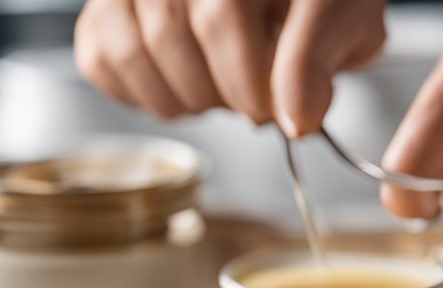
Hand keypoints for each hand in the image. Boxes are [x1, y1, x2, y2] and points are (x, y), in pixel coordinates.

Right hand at [74, 0, 385, 134]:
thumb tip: (295, 121)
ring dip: (187, 98)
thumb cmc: (314, 1)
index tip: (283, 114)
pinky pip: (101, 58)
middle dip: (225, 93)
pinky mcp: (105, 6)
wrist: (288, 1)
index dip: (252, 81)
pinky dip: (144, 92)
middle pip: (174, 34)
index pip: (222, 15)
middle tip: (258, 101)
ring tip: (223, 90)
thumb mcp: (341, 18)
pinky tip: (186, 84)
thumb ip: (318, 60)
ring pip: (133, 50)